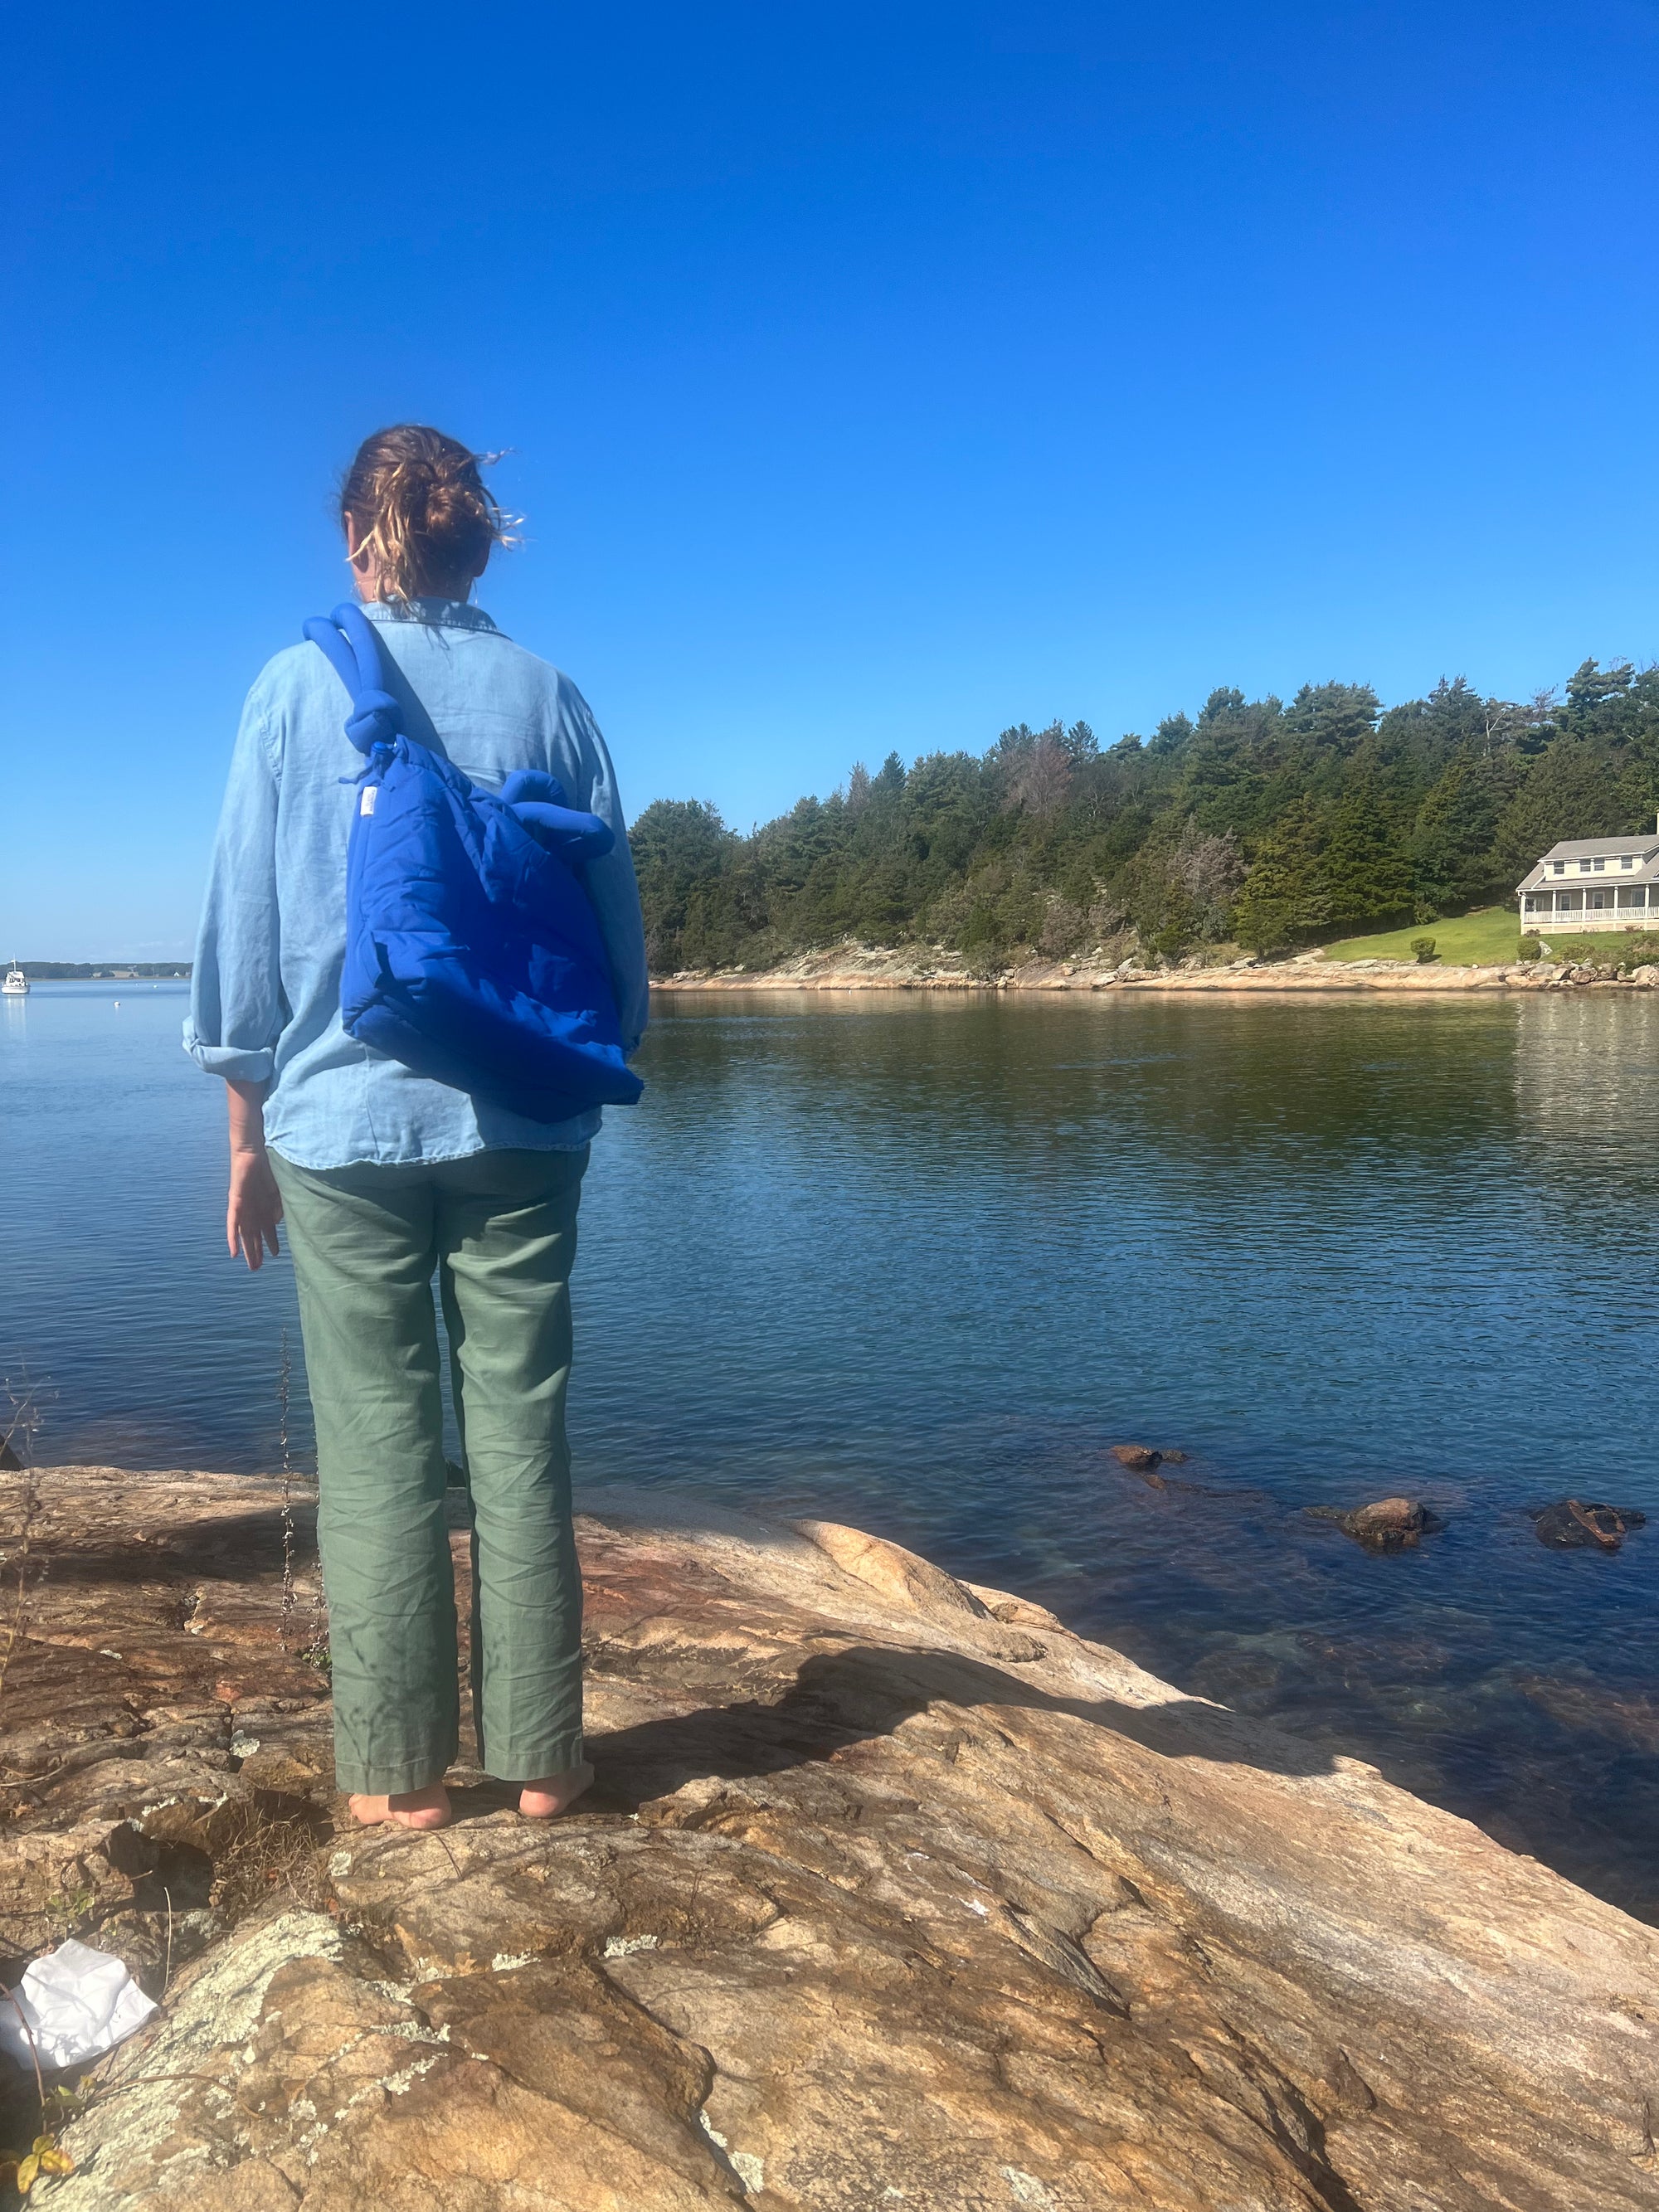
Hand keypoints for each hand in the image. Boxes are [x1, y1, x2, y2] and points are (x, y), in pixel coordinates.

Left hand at [227, 1148, 282, 1270]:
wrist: (255, 1148)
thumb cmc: (269, 1163)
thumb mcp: (279, 1188)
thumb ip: (279, 1204)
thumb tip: (277, 1221)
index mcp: (264, 1204)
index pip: (266, 1228)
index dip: (271, 1241)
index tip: (275, 1254)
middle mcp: (252, 1208)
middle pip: (254, 1234)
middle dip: (256, 1251)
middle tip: (258, 1268)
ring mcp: (244, 1205)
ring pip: (245, 1233)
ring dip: (248, 1250)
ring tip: (252, 1266)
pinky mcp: (236, 1201)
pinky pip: (233, 1222)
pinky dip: (233, 1237)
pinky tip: (234, 1252)